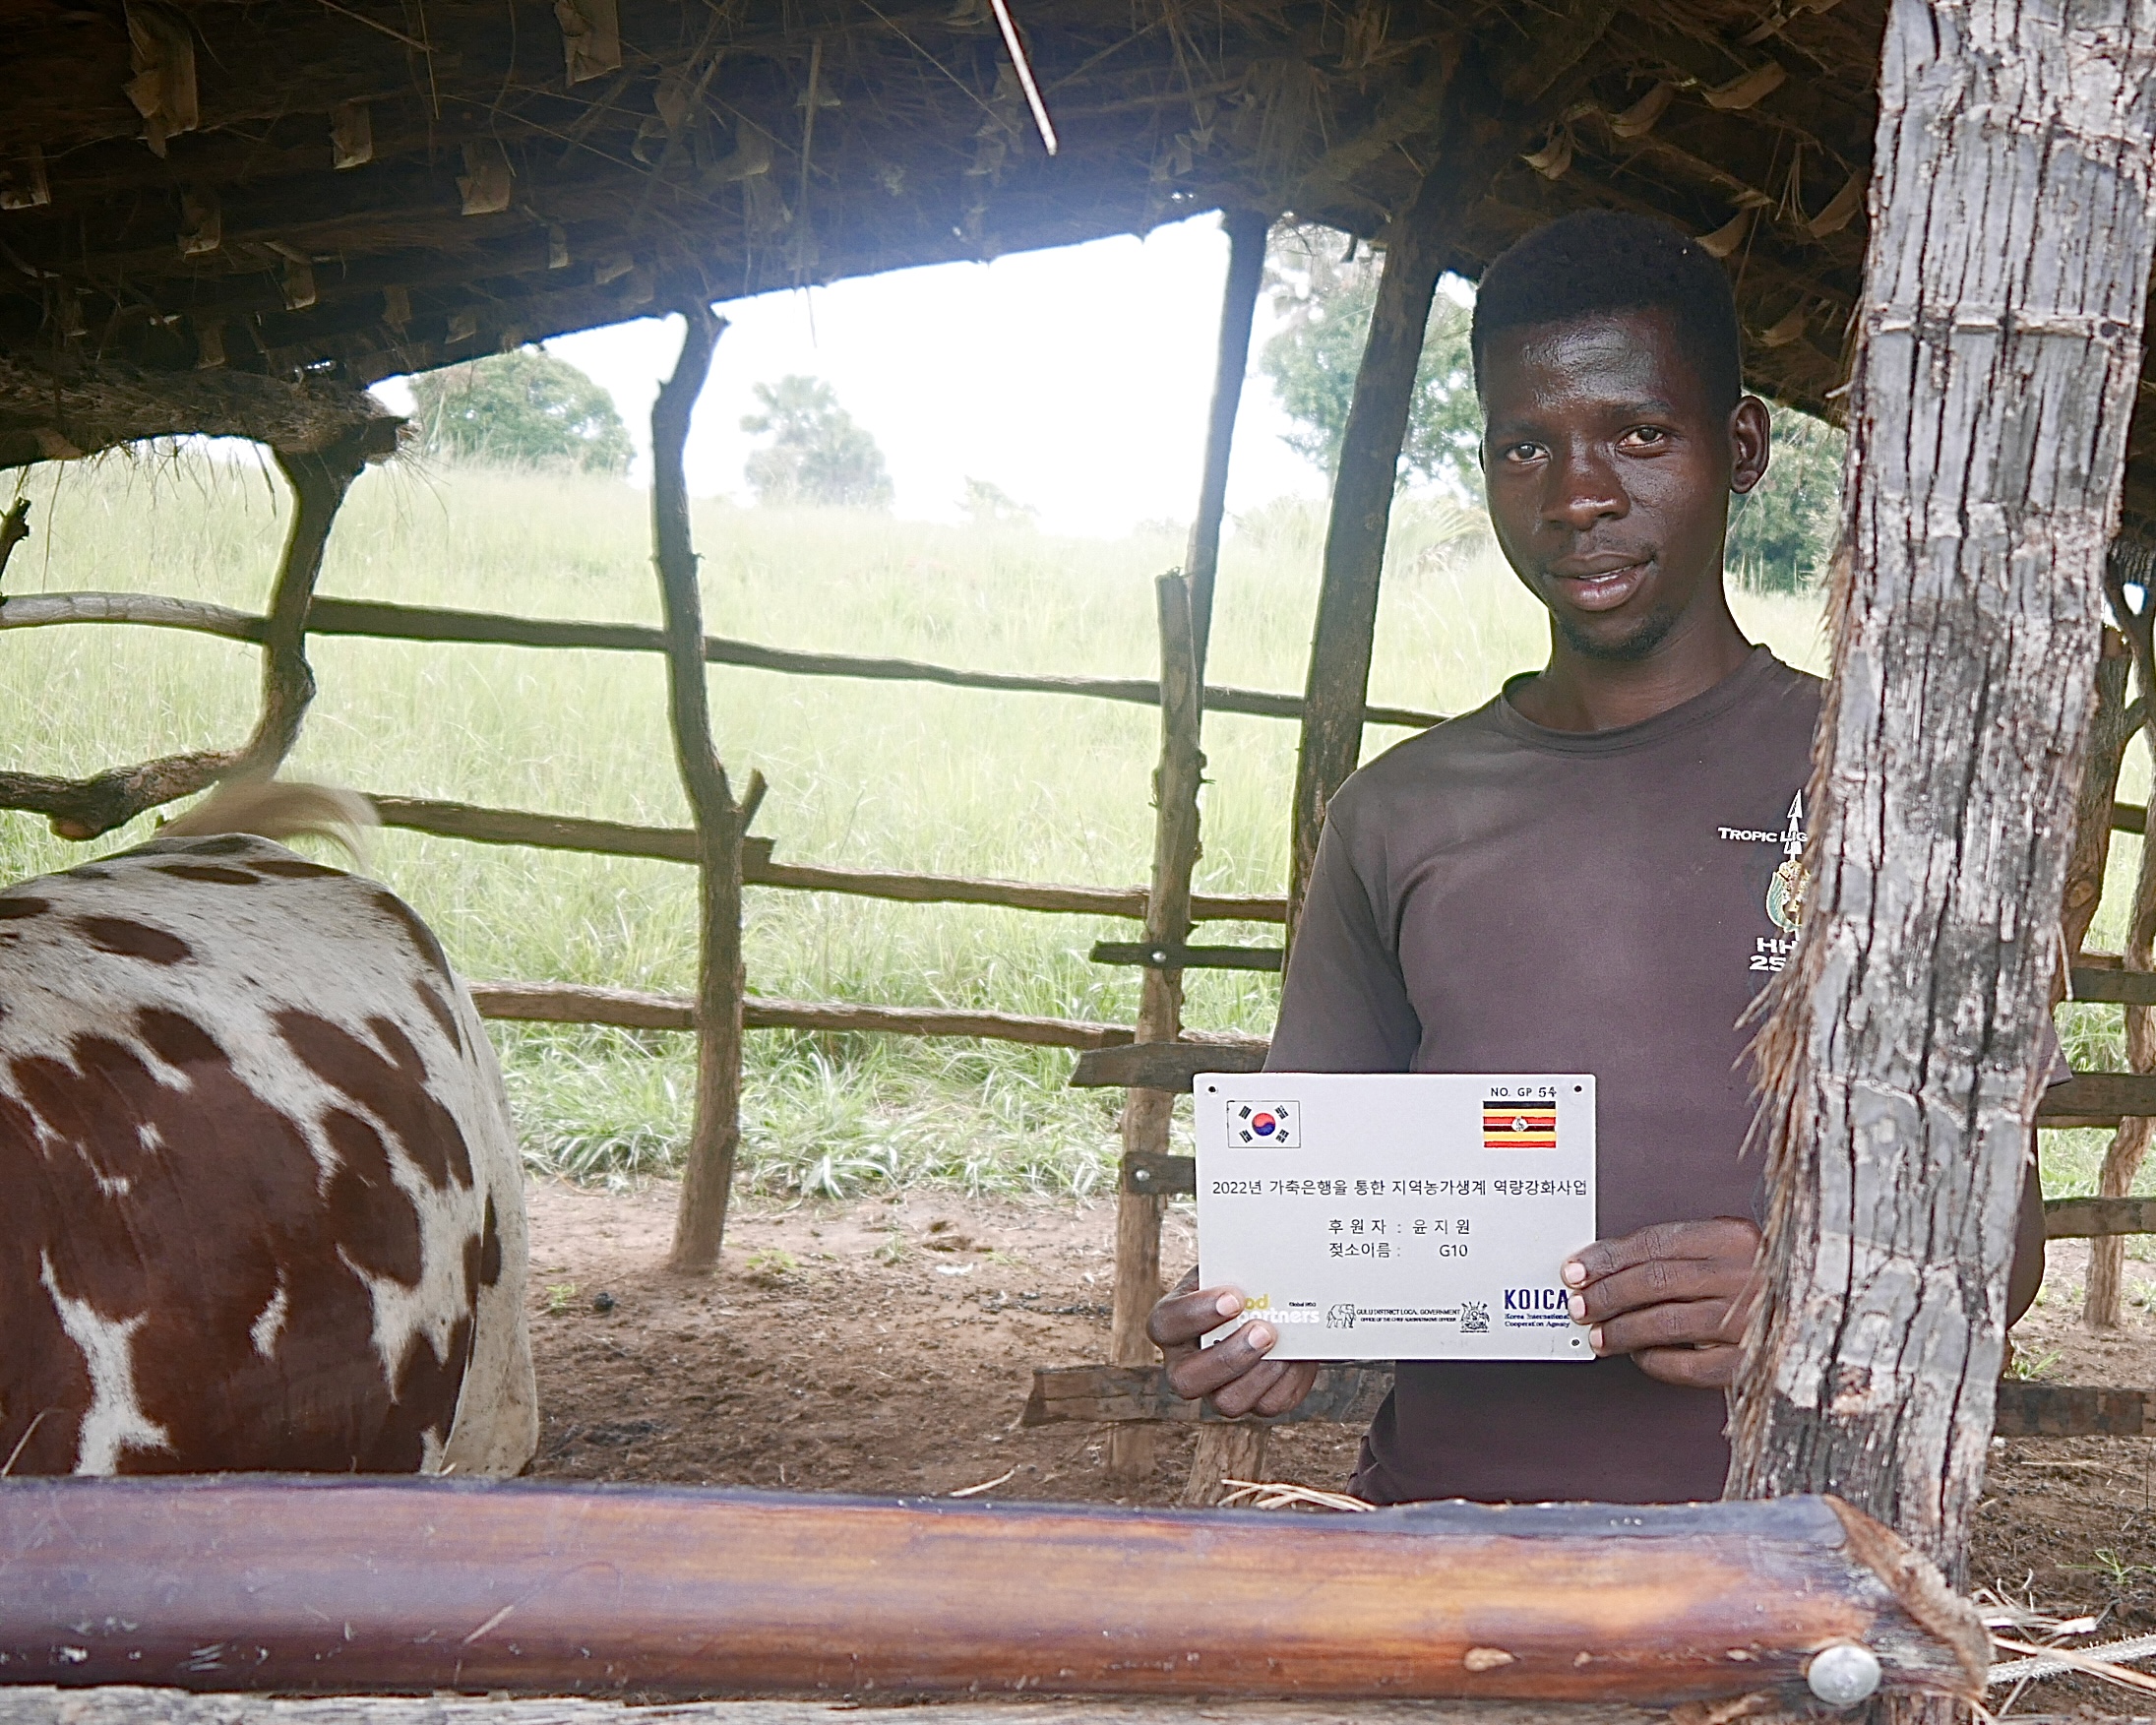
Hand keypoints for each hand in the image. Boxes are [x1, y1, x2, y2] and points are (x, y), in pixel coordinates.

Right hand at [1148, 1267, 1319, 1418]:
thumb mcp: (1230, 1268)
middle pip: (1187, 1379)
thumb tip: (1264, 1268)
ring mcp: (1214, 1391)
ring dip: (1260, 1375)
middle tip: (1264, 1330)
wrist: (1265, 1302)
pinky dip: (1288, 1382)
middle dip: (1229, 1357)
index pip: (1167, 1323)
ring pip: (1227, 1402)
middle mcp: (1183, 1365)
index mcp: (1169, 1324)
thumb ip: (1237, 1269)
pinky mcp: (1250, 1403)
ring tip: (1284, 1346)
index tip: (1235, 1298)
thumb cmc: (1239, 1281)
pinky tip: (1298, 1357)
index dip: (1198, 1313)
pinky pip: (1266, 1406)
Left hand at [1561, 1218, 1762, 1388]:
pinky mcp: (1754, 1361)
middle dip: (1607, 1295)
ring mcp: (1750, 1320)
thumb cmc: (1772, 1278)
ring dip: (1623, 1331)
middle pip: (1655, 1281)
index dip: (1607, 1259)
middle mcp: (1744, 1275)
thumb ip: (1685, 1252)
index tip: (1576, 1270)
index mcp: (1735, 1238)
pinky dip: (1657, 1362)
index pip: (1654, 1244)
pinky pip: (1691, 1366)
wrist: (1835, 1308)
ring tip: (1599, 1335)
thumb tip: (1612, 1267)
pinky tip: (1641, 1356)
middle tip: (1579, 1305)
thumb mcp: (1734, 1248)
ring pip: (1667, 1322)